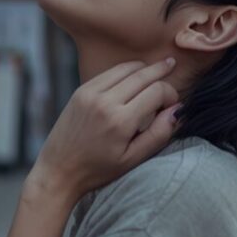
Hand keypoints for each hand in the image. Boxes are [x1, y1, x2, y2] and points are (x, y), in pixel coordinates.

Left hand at [32, 59, 181, 199]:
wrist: (58, 170)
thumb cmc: (98, 170)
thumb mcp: (133, 160)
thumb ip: (159, 134)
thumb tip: (177, 110)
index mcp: (120, 121)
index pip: (157, 91)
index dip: (171, 94)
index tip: (172, 105)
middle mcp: (105, 102)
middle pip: (143, 74)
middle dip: (161, 71)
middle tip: (173, 66)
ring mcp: (90, 93)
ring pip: (127, 68)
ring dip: (144, 68)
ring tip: (156, 71)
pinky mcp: (81, 90)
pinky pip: (110, 72)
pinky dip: (125, 72)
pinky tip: (133, 78)